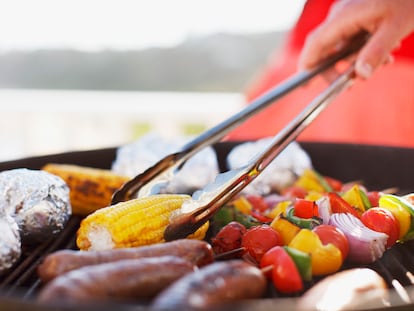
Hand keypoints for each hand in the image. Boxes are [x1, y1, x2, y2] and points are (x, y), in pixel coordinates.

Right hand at [298, 0, 413, 78]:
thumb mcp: (396, 28)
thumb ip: (376, 52)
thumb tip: (362, 75)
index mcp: (343, 16)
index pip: (315, 44)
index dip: (307, 65)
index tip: (304, 84)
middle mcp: (340, 15)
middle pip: (324, 47)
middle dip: (336, 67)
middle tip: (350, 83)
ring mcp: (347, 15)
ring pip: (340, 45)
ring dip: (356, 59)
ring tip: (383, 62)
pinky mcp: (355, 16)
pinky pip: (351, 38)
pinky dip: (362, 50)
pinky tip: (385, 52)